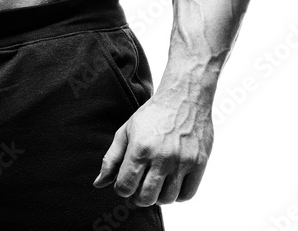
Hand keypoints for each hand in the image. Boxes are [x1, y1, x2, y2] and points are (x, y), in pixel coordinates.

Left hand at [93, 86, 213, 205]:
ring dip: (158, 197)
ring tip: (154, 185)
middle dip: (137, 197)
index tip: (124, 183)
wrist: (184, 98)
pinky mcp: (199, 164)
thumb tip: (98, 183)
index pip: (125, 187)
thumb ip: (111, 159)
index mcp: (140, 148)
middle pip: (146, 198)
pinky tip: (170, 184)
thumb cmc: (152, 114)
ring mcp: (182, 162)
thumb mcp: (125, 132)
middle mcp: (161, 157)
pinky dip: (177, 196)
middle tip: (138, 187)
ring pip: (167, 199)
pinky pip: (187, 194)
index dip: (121, 189)